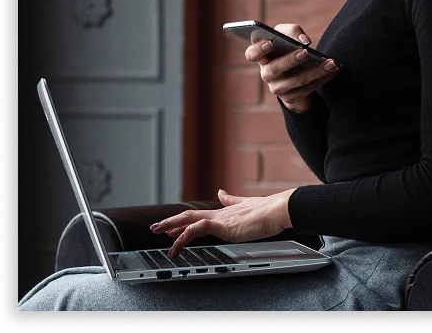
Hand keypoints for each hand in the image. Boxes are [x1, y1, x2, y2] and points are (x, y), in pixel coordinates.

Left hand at [150, 189, 295, 258]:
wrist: (277, 210)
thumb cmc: (266, 212)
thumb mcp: (245, 205)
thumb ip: (232, 200)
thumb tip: (221, 192)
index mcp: (223, 212)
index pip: (197, 215)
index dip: (182, 220)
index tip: (170, 226)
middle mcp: (218, 213)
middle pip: (188, 215)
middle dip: (170, 222)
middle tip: (154, 227)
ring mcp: (219, 218)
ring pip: (189, 220)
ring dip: (172, 227)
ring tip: (159, 233)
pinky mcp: (222, 225)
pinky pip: (198, 229)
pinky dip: (185, 234)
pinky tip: (178, 240)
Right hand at [245, 23, 339, 113]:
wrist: (295, 71)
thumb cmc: (288, 47)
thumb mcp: (287, 35)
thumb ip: (292, 31)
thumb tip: (304, 41)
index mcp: (261, 56)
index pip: (251, 54)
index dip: (258, 50)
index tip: (271, 43)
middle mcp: (266, 73)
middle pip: (274, 69)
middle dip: (291, 60)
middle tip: (306, 52)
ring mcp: (277, 88)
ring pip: (295, 81)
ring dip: (315, 71)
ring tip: (330, 62)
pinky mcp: (291, 98)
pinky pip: (307, 89)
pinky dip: (322, 79)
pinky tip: (334, 70)